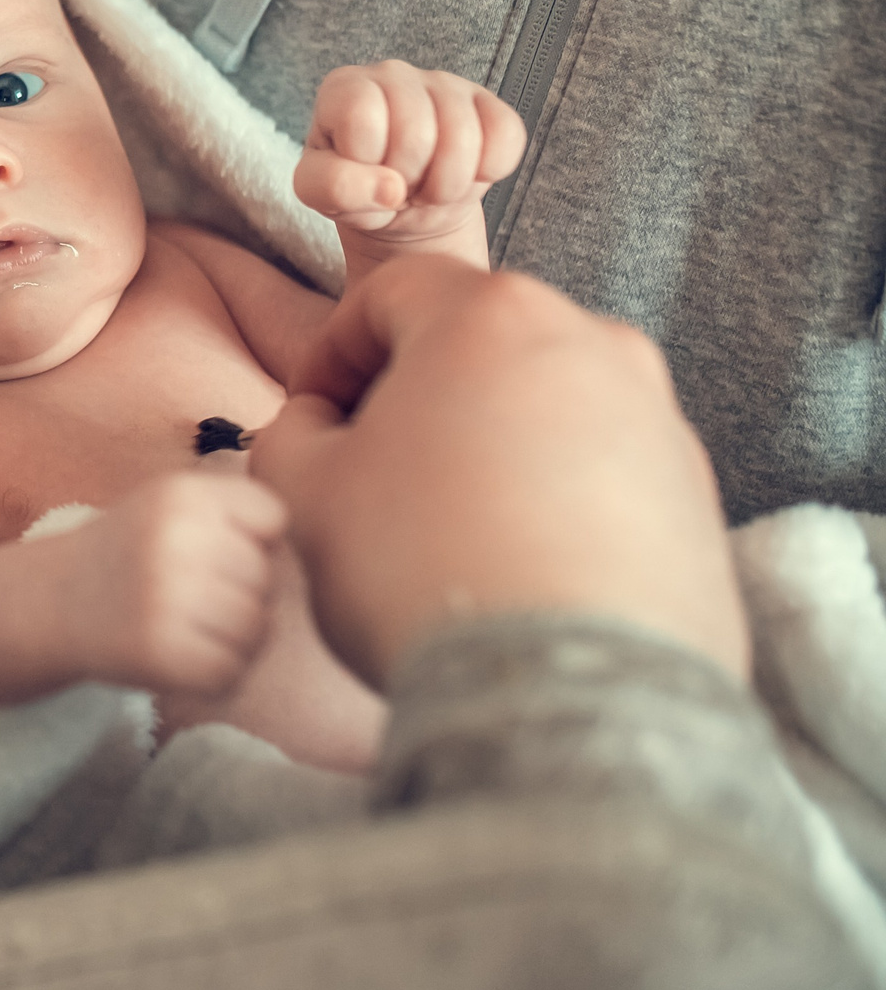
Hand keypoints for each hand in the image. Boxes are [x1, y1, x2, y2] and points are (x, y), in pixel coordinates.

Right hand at [66, 471, 287, 698]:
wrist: (54, 600)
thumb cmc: (131, 551)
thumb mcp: (171, 503)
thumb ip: (235, 511)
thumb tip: (313, 552)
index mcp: (180, 493)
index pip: (272, 518)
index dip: (255, 540)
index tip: (216, 550)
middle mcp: (171, 540)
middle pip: (267, 577)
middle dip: (245, 593)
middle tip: (197, 597)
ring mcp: (163, 598)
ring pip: (257, 629)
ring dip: (237, 639)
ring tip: (193, 628)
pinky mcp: (158, 652)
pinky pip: (232, 672)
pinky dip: (217, 675)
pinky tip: (184, 657)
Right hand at [252, 258, 744, 689]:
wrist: (568, 697)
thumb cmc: (419, 569)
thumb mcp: (302, 492)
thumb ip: (290, 435)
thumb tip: (314, 428)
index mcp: (491, 315)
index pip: (388, 293)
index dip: (329, 350)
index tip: (308, 414)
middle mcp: (593, 344)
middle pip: (477, 343)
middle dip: (414, 395)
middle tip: (371, 470)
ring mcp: (658, 422)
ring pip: (545, 407)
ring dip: (485, 447)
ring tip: (445, 530)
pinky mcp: (698, 500)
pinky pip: (602, 475)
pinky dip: (551, 501)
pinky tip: (513, 570)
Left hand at [295, 61, 525, 269]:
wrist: (403, 204)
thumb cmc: (356, 189)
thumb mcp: (321, 195)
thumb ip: (335, 188)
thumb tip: (389, 188)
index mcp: (344, 87)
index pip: (362, 118)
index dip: (366, 163)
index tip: (364, 175)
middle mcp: (393, 72)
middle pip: (416, 132)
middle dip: (409, 180)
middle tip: (400, 188)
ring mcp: (445, 82)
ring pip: (464, 137)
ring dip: (447, 184)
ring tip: (426, 187)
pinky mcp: (488, 103)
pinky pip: (507, 136)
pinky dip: (489, 172)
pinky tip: (465, 175)